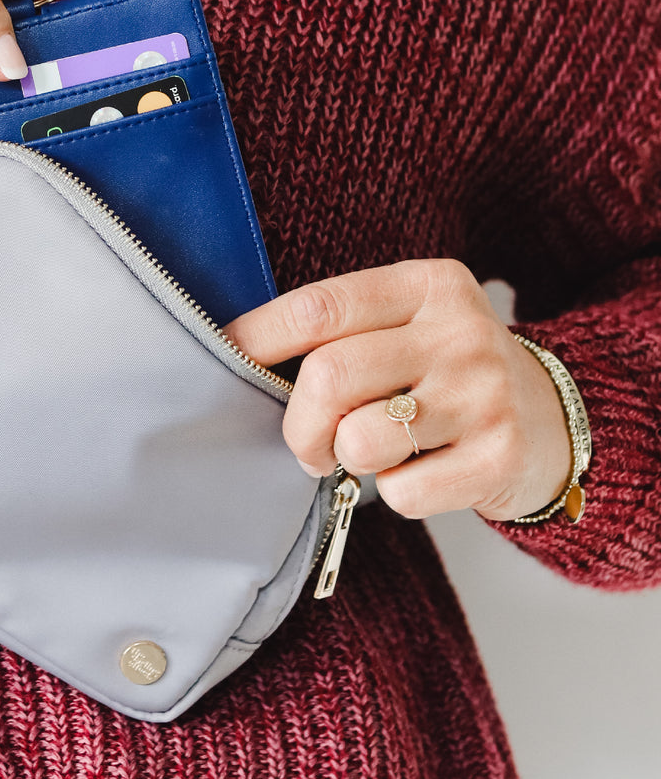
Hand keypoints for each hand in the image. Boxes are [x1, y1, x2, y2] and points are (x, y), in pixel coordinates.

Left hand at [224, 259, 571, 520]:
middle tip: (305, 443)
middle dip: (298, 423)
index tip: (227, 358)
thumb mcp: (406, 324)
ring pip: (360, 440)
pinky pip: (403, 492)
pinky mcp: (502, 455)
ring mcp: (485, 393)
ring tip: (369, 452)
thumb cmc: (444, 370)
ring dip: (346, 459)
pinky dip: (395, 493)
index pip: (319, 307)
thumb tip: (240, 358)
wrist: (552, 417)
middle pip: (329, 377)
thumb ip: (341, 332)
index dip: (258, 338)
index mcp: (425, 285)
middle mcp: (460, 331)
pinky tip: (421, 472)